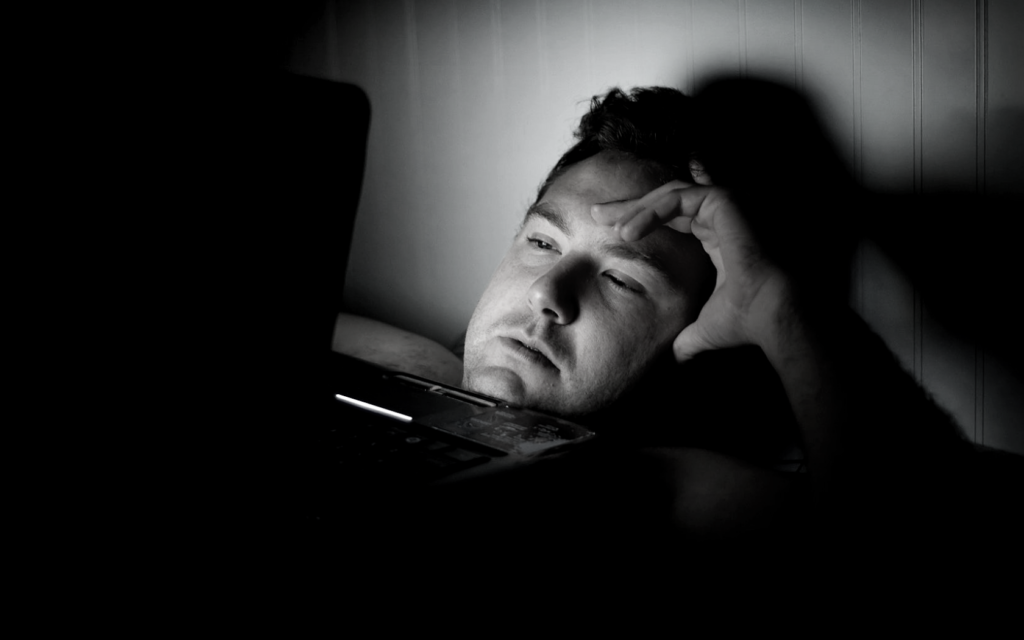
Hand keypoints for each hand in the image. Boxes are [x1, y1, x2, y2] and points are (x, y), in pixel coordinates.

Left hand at [592, 181, 792, 361]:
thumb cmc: (745, 321)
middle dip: (630, 206)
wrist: (770, 316)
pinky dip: (652, 212)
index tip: (611, 228)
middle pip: (666, 200)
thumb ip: (686, 338)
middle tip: (596, 214)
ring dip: (637, 208)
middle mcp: (721, 219)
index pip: (673, 219)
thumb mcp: (704, 329)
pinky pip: (679, 198)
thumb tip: (673, 361)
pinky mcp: (726, 201)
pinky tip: (628, 231)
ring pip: (670, 194)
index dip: (641, 220)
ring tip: (608, 225)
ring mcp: (726, 207)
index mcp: (716, 239)